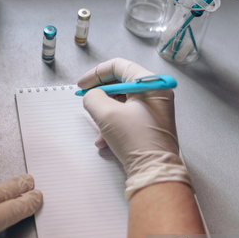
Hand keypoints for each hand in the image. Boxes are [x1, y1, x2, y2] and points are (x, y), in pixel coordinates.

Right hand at [77, 58, 191, 198]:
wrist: (154, 172)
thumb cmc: (136, 140)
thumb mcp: (106, 114)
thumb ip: (92, 97)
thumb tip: (92, 96)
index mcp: (151, 84)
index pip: (119, 65)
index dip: (96, 73)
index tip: (82, 85)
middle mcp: (156, 94)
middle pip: (120, 84)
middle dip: (100, 95)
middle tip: (86, 101)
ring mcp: (155, 110)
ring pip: (122, 103)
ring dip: (105, 114)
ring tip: (98, 129)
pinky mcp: (151, 126)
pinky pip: (127, 118)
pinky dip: (113, 126)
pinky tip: (105, 141)